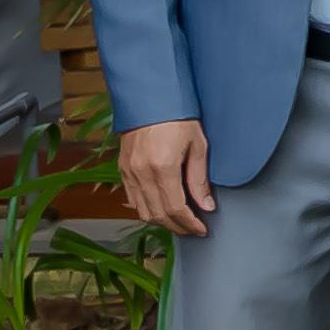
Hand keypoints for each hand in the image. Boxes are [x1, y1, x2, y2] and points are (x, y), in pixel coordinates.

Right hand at [116, 115, 213, 236]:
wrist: (150, 98)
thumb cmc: (179, 118)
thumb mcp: (198, 146)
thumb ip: (199, 179)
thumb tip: (207, 206)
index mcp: (163, 167)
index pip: (176, 208)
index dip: (190, 223)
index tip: (202, 229)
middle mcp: (141, 173)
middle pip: (158, 214)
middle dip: (177, 227)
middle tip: (193, 230)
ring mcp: (128, 172)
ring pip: (142, 211)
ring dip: (161, 221)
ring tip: (180, 223)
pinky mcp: (122, 169)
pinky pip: (132, 199)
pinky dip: (146, 210)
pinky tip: (161, 209)